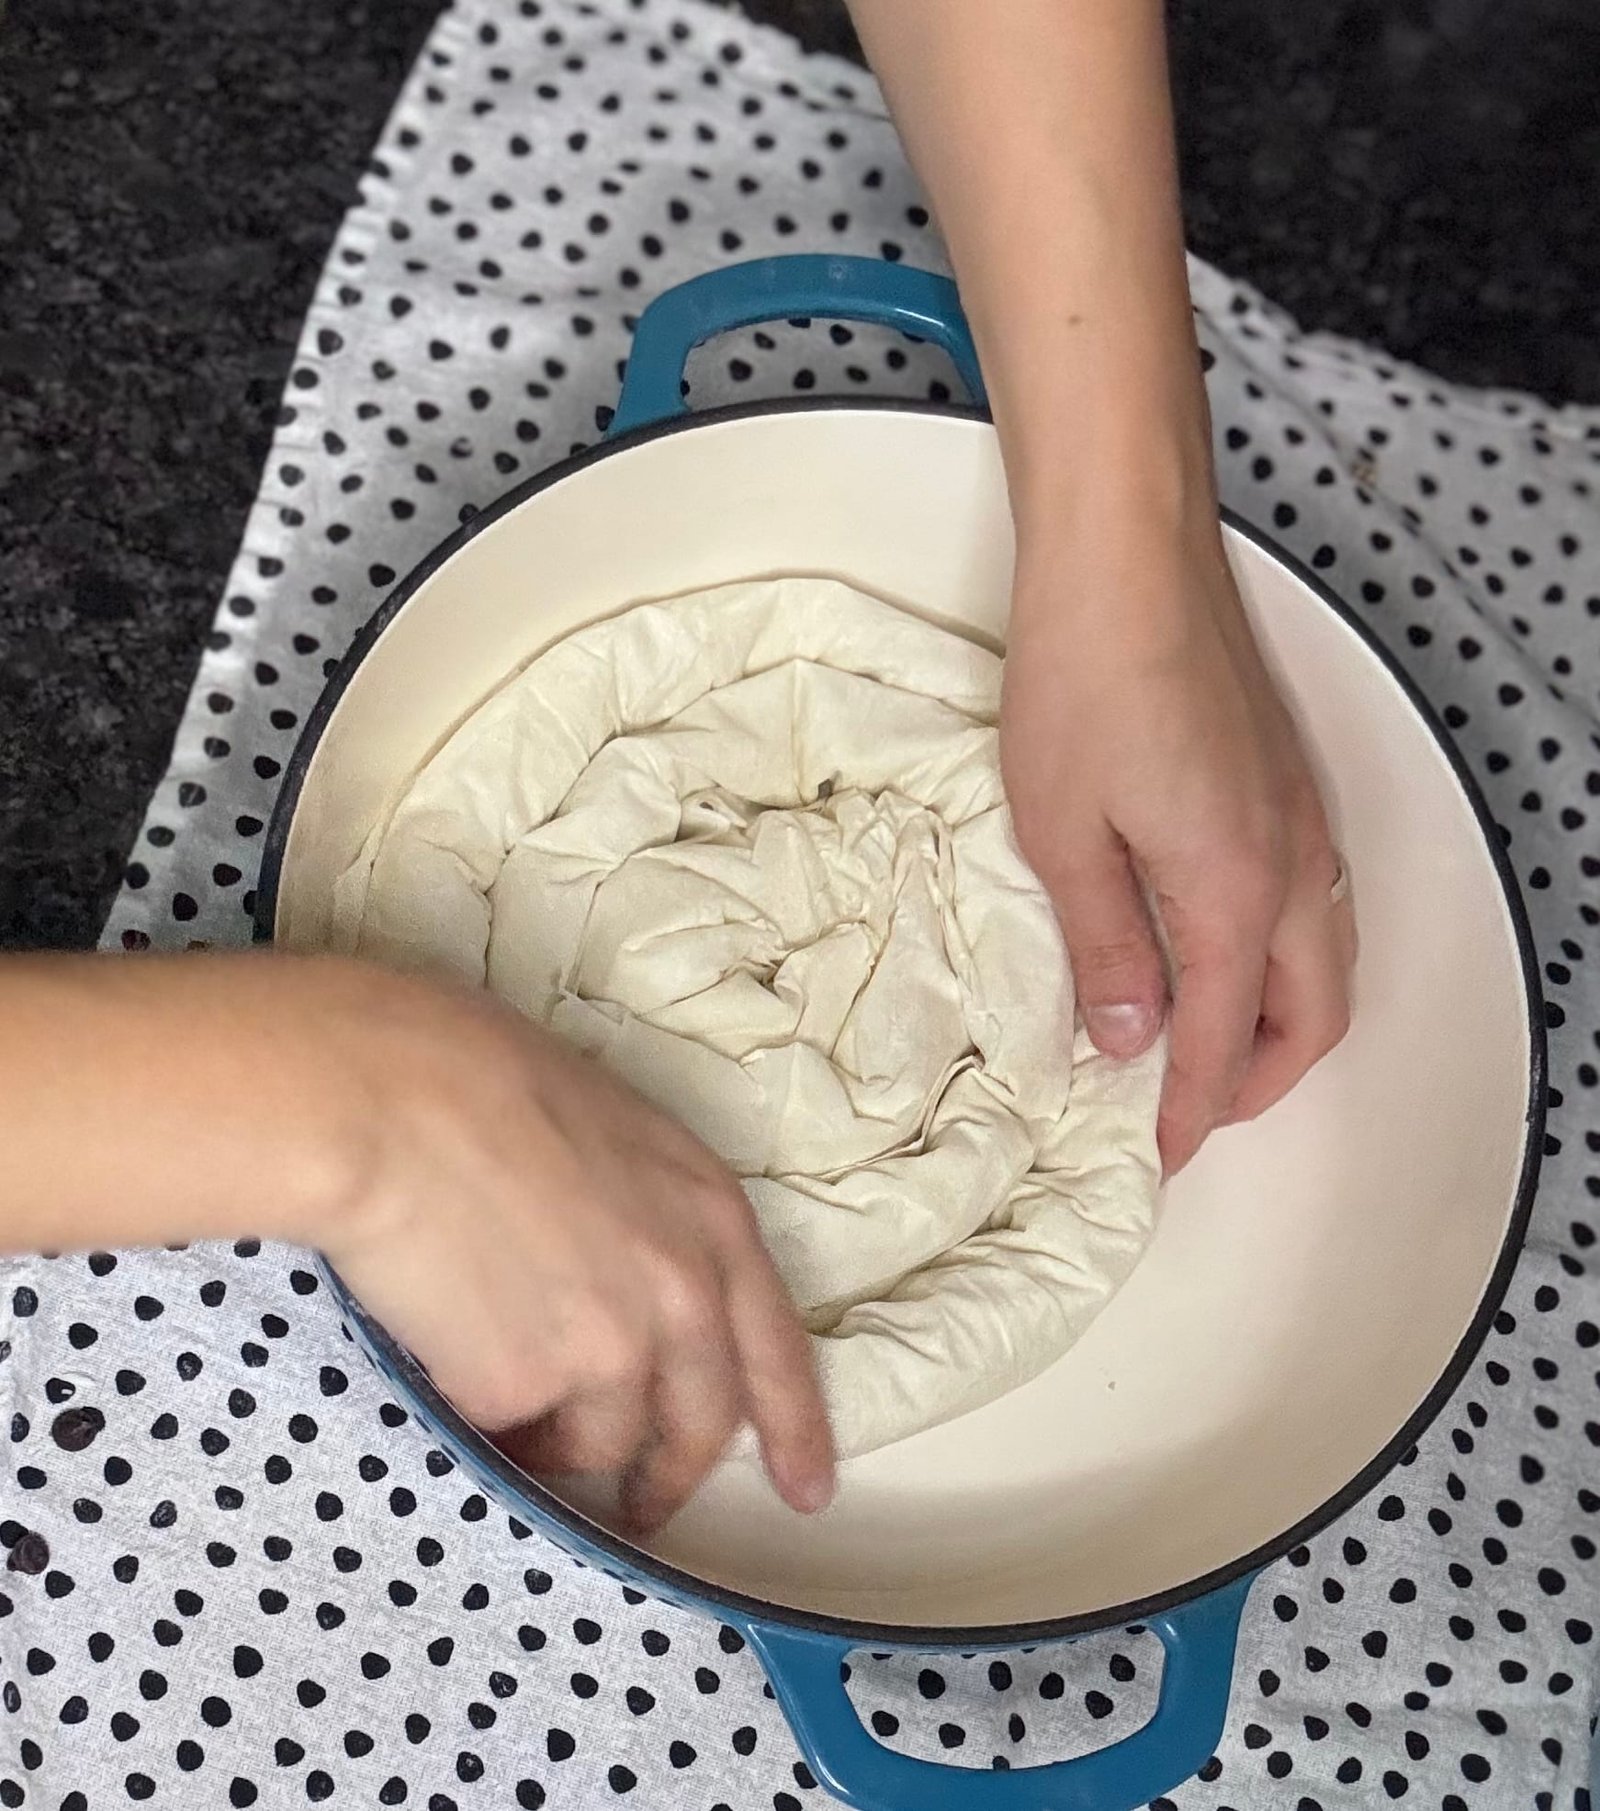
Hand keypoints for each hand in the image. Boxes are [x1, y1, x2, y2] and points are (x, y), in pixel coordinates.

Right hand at [317, 964, 834, 1533]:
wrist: (389, 1100)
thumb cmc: (484, 1078)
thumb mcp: (615, 1134)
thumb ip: (649, 1219)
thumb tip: (625, 1280)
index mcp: (712, 1218)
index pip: (775, 1348)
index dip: (795, 1426)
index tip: (806, 1490)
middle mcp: (681, 1296)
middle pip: (701, 1426)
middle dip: (671, 1476)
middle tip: (641, 1505)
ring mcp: (607, 1351)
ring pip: (598, 1445)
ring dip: (559, 1443)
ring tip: (502, 1398)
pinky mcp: (522, 1391)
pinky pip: (508, 1438)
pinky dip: (486, 1427)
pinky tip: (447, 1372)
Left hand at [1000, 516, 1354, 1173]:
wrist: (1126, 557)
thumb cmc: (1084, 678)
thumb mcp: (1063, 834)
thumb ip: (1106, 944)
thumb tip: (1127, 1035)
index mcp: (1234, 890)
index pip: (1227, 1040)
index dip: (1194, 1110)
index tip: (1159, 1151)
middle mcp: (1291, 861)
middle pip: (1315, 1014)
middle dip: (1263, 1080)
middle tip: (1194, 1111)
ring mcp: (1300, 815)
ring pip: (1328, 956)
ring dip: (1284, 1019)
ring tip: (1210, 1043)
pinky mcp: (1286, 777)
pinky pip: (1314, 900)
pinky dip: (1284, 956)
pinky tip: (1221, 947)